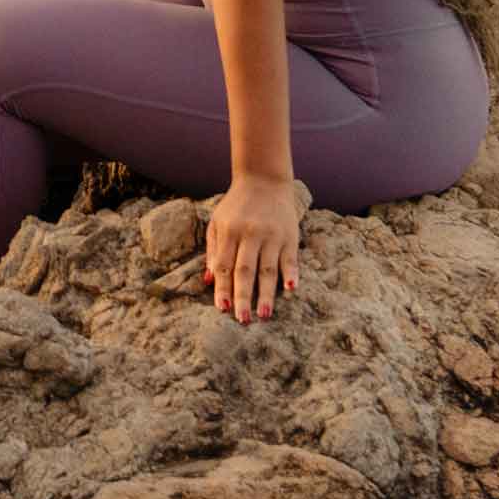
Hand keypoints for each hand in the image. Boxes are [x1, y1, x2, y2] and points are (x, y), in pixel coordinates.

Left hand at [204, 174, 309, 323]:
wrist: (263, 178)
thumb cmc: (236, 206)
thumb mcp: (217, 222)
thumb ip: (213, 250)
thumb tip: (207, 281)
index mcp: (229, 232)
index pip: (224, 265)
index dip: (223, 288)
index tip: (222, 309)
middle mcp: (250, 234)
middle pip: (245, 270)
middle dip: (243, 297)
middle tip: (242, 320)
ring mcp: (271, 236)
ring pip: (268, 269)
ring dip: (267, 294)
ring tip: (264, 315)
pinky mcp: (289, 236)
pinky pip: (290, 259)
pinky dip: (290, 274)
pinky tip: (290, 289)